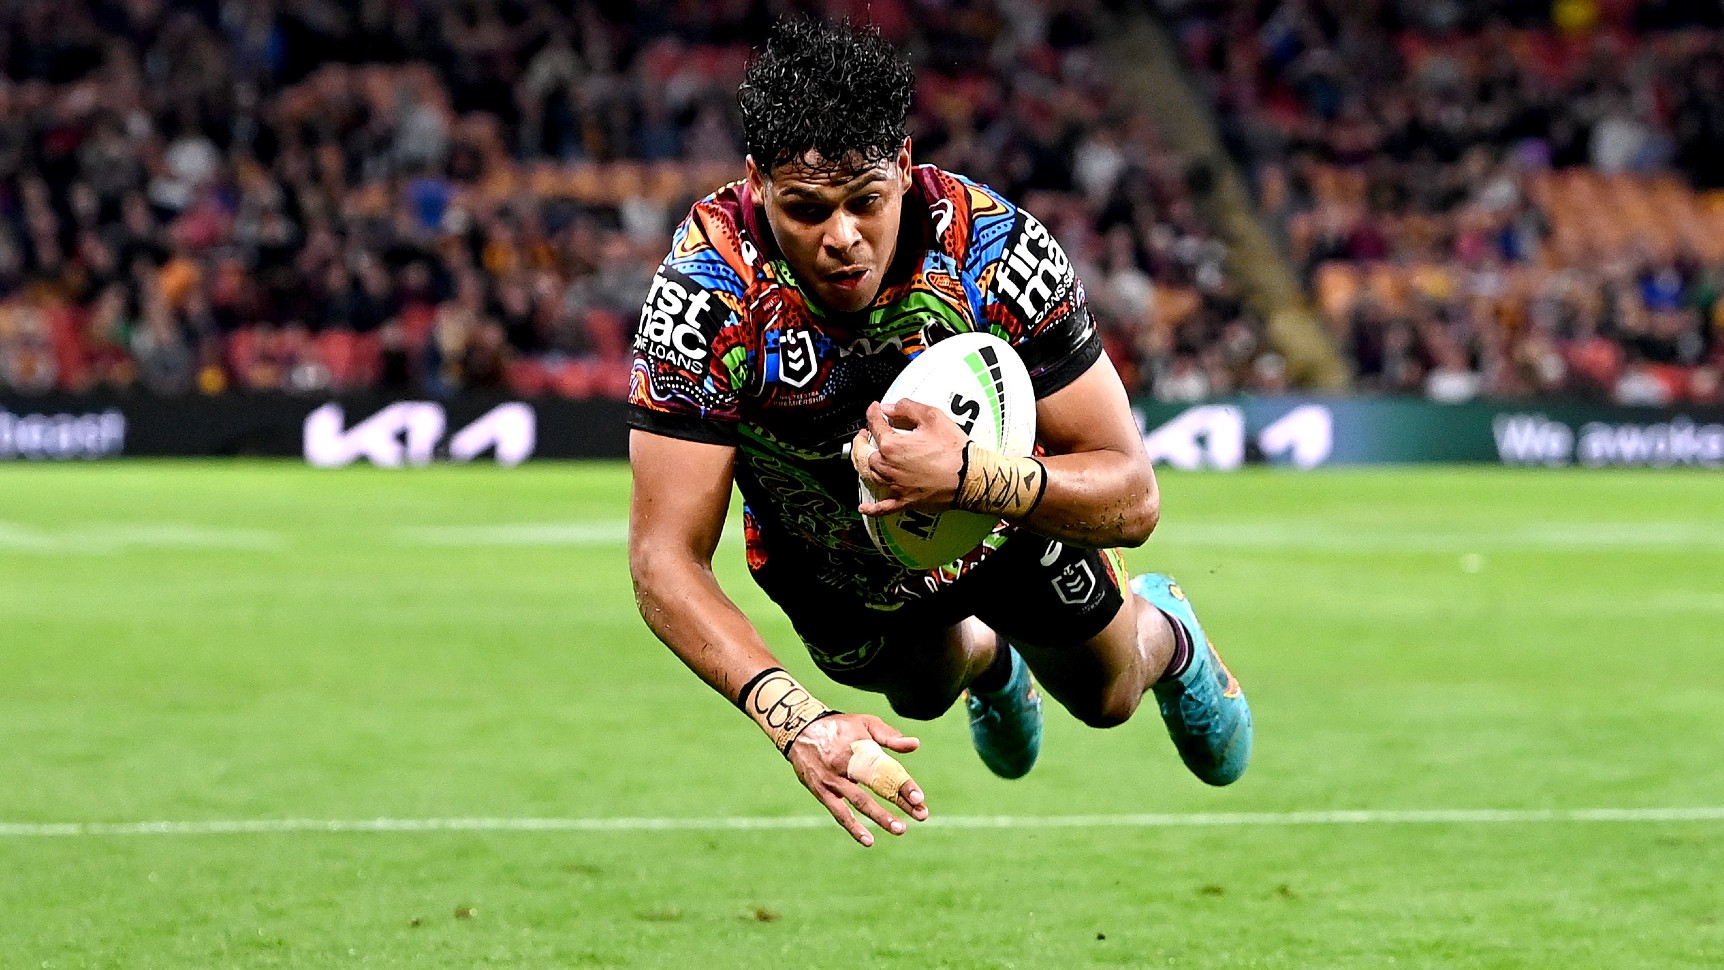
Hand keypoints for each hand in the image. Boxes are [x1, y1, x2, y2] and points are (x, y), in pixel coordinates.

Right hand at [784, 712, 928, 846]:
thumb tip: (915, 745)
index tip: (919, 798)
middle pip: (877, 787)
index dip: (903, 785)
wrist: (799, 729)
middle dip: (900, 802)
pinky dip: (854, 827)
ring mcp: (833, 781)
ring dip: (881, 817)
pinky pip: (839, 813)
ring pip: (860, 803)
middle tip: (921, 815)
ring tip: (900, 829)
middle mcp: (847, 766)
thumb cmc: (839, 726)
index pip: (887, 769)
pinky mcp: (822, 792)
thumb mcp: (864, 723)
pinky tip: (868, 840)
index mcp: (860, 749)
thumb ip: (889, 736)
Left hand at [851, 400, 969, 516]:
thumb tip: (889, 408)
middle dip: (862, 442)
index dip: (872, 414)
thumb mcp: (932, 417)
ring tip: (866, 458)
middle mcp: (888, 466)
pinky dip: (871, 507)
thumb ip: (907, 408)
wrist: (969, 476)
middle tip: (864, 435)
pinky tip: (863, 507)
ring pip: (871, 476)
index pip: (874, 425)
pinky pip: (883, 507)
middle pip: (865, 454)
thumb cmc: (953, 449)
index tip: (874, 409)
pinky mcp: (905, 501)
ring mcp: (895, 485)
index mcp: (892, 445)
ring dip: (865, 465)